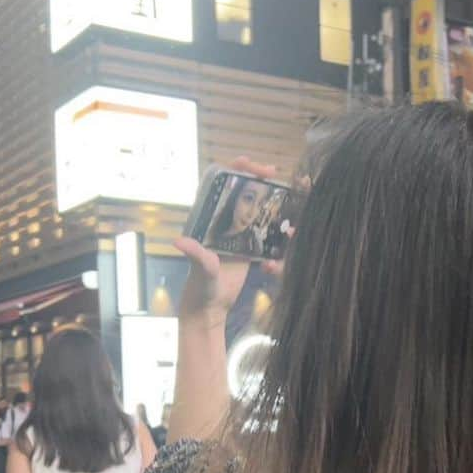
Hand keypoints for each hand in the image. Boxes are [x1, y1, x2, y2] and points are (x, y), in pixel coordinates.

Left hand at [175, 157, 279, 318]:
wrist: (211, 308)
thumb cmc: (200, 286)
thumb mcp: (201, 268)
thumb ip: (196, 254)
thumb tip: (179, 240)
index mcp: (211, 220)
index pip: (223, 186)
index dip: (236, 170)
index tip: (250, 164)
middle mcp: (226, 222)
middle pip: (245, 192)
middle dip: (260, 180)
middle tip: (274, 173)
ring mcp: (240, 235)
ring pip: (260, 210)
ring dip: (276, 203)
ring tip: (292, 198)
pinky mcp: (252, 249)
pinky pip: (268, 234)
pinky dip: (281, 232)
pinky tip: (292, 233)